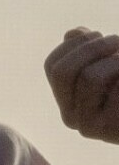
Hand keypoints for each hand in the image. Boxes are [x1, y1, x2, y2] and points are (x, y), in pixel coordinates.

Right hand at [44, 27, 118, 143]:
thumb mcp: (106, 59)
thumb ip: (86, 47)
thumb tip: (71, 34)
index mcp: (66, 99)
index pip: (52, 65)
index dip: (75, 43)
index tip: (99, 35)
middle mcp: (70, 116)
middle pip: (63, 72)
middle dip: (91, 48)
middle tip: (117, 41)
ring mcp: (88, 126)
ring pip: (89, 78)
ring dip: (114, 61)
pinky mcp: (107, 130)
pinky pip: (115, 89)